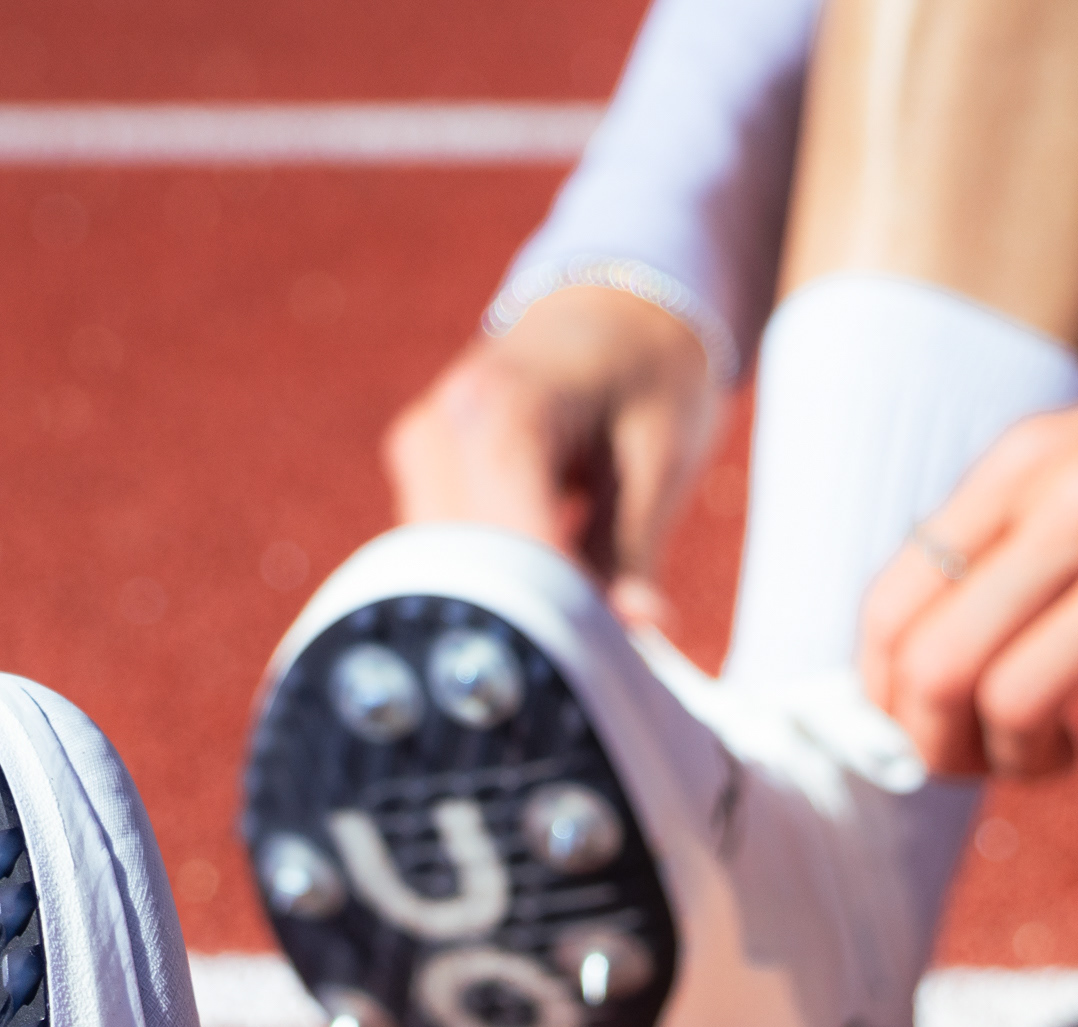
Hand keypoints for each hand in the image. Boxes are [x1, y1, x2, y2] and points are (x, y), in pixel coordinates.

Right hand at [384, 284, 717, 635]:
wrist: (611, 312)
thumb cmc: (647, 376)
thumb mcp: (659, 459)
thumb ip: (634, 550)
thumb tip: (638, 631)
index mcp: (502, 410)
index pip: (509, 542)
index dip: (553, 613)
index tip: (603, 663)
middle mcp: (441, 428)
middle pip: (466, 567)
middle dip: (527, 621)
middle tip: (597, 661)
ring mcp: (419, 450)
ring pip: (447, 573)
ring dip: (507, 607)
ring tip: (578, 626)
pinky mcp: (418, 474)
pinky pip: (445, 558)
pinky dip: (492, 586)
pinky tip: (545, 596)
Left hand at [859, 268, 1077, 776]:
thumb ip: (1010, 538)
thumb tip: (922, 665)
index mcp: (1026, 463)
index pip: (891, 607)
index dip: (886, 697)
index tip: (928, 719)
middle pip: (935, 669)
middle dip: (939, 745)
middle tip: (983, 756)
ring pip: (1012, 705)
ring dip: (1020, 760)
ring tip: (1061, 746)